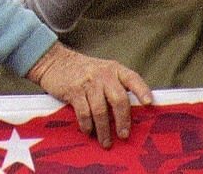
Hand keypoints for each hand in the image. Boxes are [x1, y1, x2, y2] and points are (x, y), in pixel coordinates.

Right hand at [27, 42, 152, 147]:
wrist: (54, 61)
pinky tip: (88, 131)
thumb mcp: (102, 71)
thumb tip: (130, 114)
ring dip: (104, 130)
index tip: (149, 104)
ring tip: (106, 142)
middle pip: (118, 100)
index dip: (141, 91)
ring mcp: (88, 83)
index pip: (132, 79)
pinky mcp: (73, 91)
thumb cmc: (83, 71)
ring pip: (100, 110)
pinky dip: (87, 125)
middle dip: (123, 121)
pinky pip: (84, 112)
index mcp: (114, 69)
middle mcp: (103, 75)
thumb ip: (116, 86)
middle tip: (124, 135)